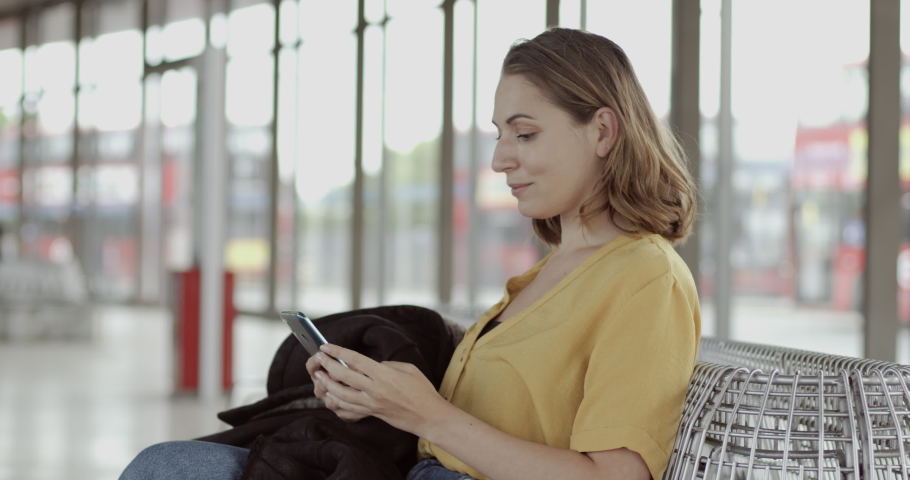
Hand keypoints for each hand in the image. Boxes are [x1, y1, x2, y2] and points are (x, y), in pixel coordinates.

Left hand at [314, 344, 451, 436]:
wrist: (428, 416)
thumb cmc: (422, 390)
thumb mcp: (408, 369)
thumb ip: (387, 365)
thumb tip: (372, 365)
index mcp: (384, 374)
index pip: (355, 360)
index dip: (338, 352)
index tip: (326, 346)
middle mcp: (375, 389)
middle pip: (343, 376)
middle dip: (327, 366)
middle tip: (318, 358)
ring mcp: (372, 403)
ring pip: (341, 395)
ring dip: (327, 384)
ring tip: (319, 376)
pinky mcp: (372, 413)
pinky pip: (349, 408)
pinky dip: (337, 401)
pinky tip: (330, 395)